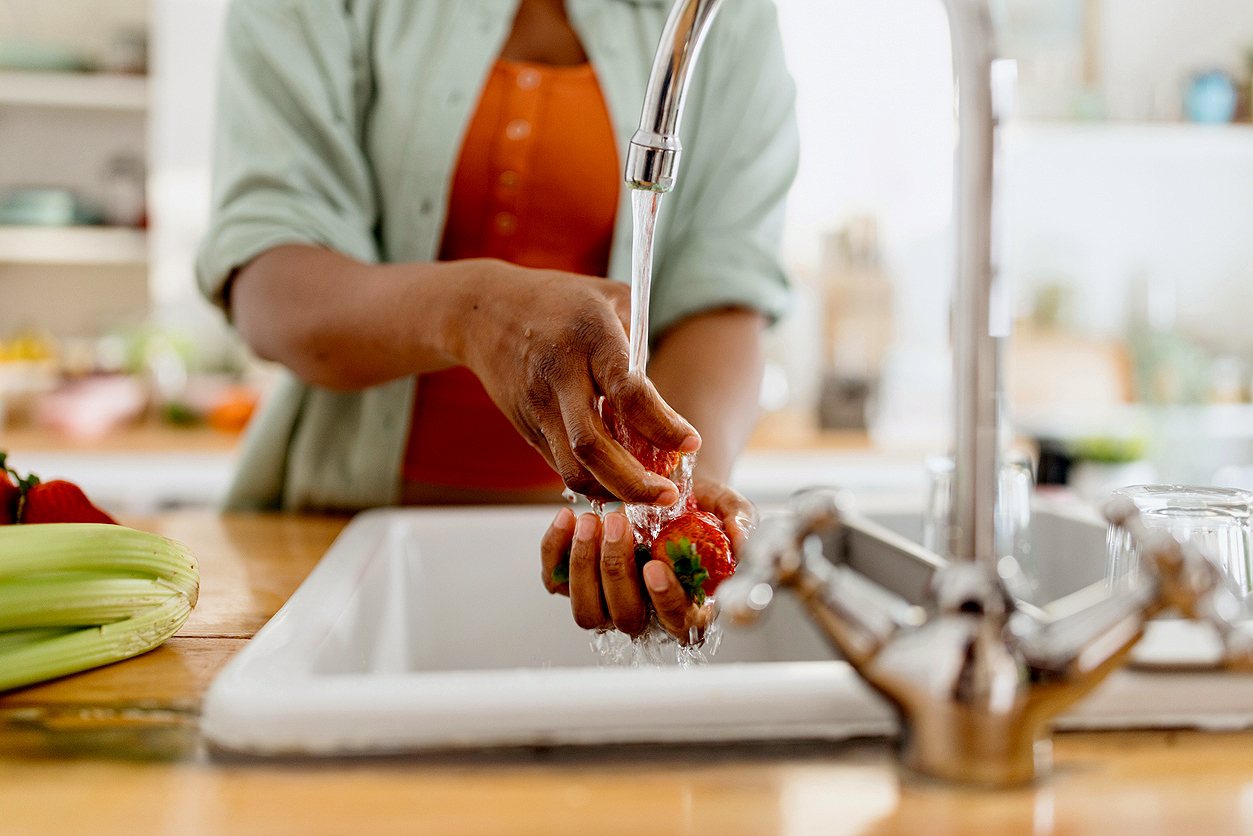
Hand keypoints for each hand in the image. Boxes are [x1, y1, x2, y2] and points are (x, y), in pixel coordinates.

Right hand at [458, 263, 699, 504]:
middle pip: (592, 446)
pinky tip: (619, 480)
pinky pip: (562, 466)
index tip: (691, 442)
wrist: (483, 311)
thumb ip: (641, 346)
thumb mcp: (611, 299)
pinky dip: (594, 481)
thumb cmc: (561, 301)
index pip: (628, 393)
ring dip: (613, 491)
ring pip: (572, 468)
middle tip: (668, 495)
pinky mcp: (526, 427)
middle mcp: (559, 376)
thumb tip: (666, 404)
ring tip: (648, 495)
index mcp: (589, 338)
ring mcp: (538, 406)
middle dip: (634, 481)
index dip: (662, 425)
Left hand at [540, 478, 756, 642]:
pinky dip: (554, 551)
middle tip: (618, 522)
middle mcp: (647, 614)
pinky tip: (566, 518)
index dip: (666, 600)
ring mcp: (608, 603)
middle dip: (617, 571)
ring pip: (587, 612)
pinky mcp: (575, 583)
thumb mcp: (728, 508)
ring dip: (584, 567)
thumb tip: (741, 542)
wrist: (665, 490)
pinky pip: (555, 581)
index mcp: (690, 607)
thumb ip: (740, 522)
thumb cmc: (701, 509)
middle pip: (626, 618)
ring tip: (591, 520)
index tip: (655, 566)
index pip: (679, 623)